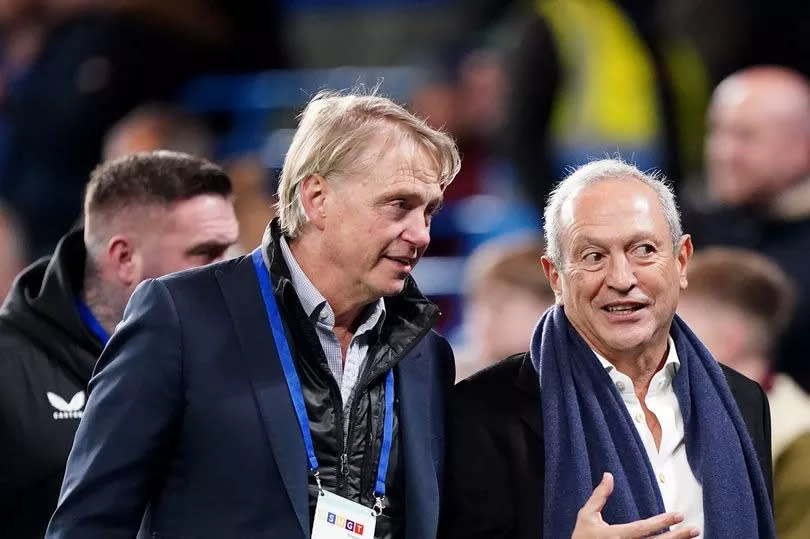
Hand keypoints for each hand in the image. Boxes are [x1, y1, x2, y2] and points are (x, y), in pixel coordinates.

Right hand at [571, 473, 699, 538]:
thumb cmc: (582, 538)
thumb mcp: (586, 515)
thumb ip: (599, 496)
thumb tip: (608, 476)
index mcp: (616, 535)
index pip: (643, 528)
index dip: (662, 521)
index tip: (678, 515)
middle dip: (677, 537)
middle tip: (694, 529)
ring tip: (691, 538)